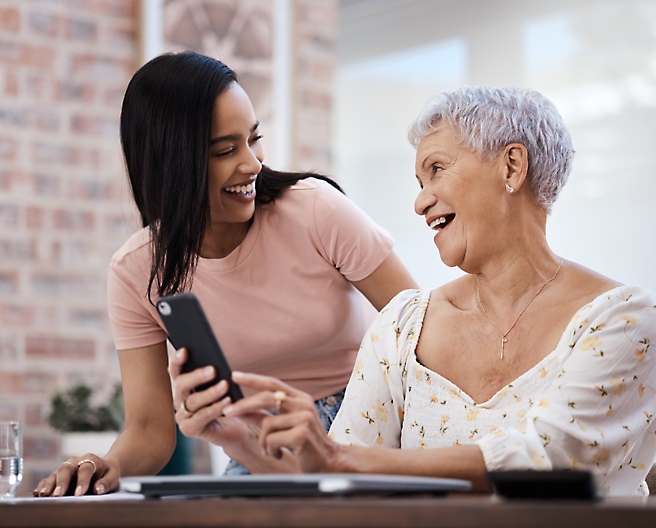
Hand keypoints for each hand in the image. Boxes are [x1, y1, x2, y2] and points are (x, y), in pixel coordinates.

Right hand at [33, 454, 117, 496]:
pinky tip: (38, 494)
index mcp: (91, 459)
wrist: (102, 469)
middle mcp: (76, 461)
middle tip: (58, 495)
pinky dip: (43, 486)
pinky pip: (48, 479)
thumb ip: (107, 482)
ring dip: (49, 485)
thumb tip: (98, 489)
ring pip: (55, 474)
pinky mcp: (58, 476)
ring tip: (43, 495)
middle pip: (66, 468)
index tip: (80, 494)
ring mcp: (66, 468)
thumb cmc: (108, 474)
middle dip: (61, 482)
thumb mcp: (113, 476)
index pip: (85, 469)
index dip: (82, 481)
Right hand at [168, 348, 266, 450]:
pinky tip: (227, 401)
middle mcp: (180, 398)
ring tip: (225, 385)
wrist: (238, 427)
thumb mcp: (223, 384)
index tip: (184, 350)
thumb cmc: (230, 401)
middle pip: (182, 384)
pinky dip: (215, 408)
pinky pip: (201, 417)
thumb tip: (216, 360)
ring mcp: (182, 415)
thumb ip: (216, 373)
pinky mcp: (189, 429)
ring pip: (192, 401)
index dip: (178, 360)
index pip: (176, 370)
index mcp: (184, 384)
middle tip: (213, 370)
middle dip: (197, 376)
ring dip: (210, 393)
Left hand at [223, 372, 341, 472]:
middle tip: (228, 411)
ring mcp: (304, 418)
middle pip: (266, 397)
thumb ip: (266, 416)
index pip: (273, 383)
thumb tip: (241, 409)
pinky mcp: (301, 434)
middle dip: (244, 405)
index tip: (235, 375)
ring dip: (263, 441)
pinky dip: (269, 449)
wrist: (329, 462)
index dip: (253, 378)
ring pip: (266, 423)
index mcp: (301, 398)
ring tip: (271, 449)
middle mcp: (304, 404)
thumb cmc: (305, 444)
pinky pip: (271, 439)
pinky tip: (279, 453)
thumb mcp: (285, 426)